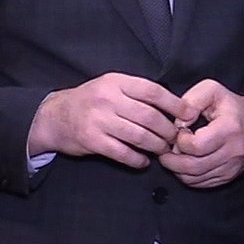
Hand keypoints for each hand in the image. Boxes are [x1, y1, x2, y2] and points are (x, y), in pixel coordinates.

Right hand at [28, 73, 189, 168]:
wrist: (55, 117)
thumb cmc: (90, 101)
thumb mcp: (110, 86)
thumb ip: (136, 92)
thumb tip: (173, 106)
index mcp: (116, 82)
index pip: (152, 91)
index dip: (174, 104)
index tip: (188, 114)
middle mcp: (108, 99)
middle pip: (149, 116)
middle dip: (168, 130)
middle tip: (176, 138)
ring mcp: (99, 120)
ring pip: (139, 136)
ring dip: (156, 146)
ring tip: (162, 150)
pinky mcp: (93, 141)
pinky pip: (123, 153)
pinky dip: (138, 160)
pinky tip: (143, 161)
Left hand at [158, 79, 243, 188]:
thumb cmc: (232, 107)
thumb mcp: (212, 90)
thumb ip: (191, 101)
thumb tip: (178, 122)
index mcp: (229, 129)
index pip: (196, 146)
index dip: (180, 140)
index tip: (179, 132)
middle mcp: (233, 152)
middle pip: (193, 166)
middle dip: (172, 159)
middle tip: (166, 149)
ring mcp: (231, 167)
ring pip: (194, 178)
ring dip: (177, 169)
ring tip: (172, 156)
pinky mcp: (227, 177)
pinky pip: (201, 184)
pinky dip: (187, 177)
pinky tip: (183, 164)